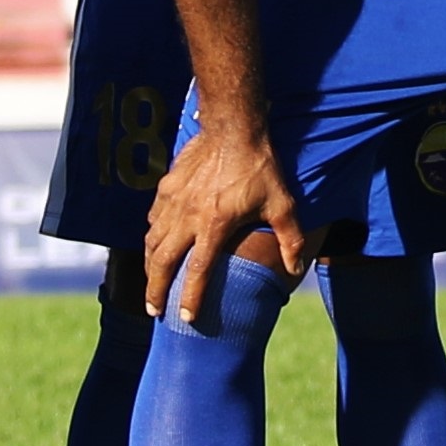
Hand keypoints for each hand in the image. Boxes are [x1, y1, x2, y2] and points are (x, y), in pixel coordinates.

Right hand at [144, 124, 305, 328]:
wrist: (233, 127)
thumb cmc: (260, 166)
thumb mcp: (282, 204)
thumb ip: (290, 239)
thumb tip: (296, 269)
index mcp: (214, 225)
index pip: (196, 271)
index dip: (189, 298)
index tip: (184, 319)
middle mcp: (187, 217)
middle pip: (162, 262)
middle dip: (154, 290)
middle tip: (153, 311)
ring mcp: (172, 202)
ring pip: (151, 242)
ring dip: (149, 267)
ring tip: (151, 285)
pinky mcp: (166, 187)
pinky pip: (152, 220)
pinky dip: (151, 237)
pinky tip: (154, 245)